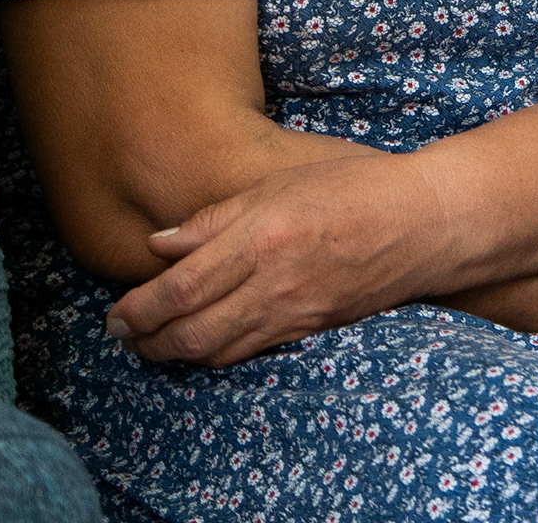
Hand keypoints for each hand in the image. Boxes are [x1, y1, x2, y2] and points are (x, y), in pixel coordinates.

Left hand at [106, 142, 443, 366]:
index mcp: (261, 238)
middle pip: (191, 332)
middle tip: (122, 337)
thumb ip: (215, 218)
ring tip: (152, 345)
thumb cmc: (353, 188)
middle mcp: (272, 282)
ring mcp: (293, 312)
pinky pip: (250, 351)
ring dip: (176, 354)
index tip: (115, 315)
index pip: (182, 288)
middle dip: (148, 342)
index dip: (140, 309)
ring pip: (218, 351)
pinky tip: (203, 343)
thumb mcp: (279, 182)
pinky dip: (215, 355)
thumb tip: (160, 246)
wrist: (423, 224)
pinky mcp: (310, 328)